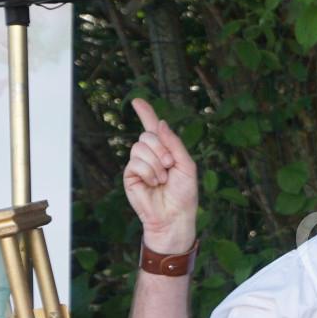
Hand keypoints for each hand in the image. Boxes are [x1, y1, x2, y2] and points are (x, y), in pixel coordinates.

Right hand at [123, 98, 198, 251]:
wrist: (174, 216)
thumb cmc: (184, 193)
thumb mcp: (186, 165)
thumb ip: (174, 143)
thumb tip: (160, 123)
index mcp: (165, 150)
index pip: (153, 128)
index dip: (146, 113)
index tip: (137, 101)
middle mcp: (150, 154)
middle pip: (147, 135)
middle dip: (161, 149)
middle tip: (170, 166)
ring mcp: (138, 164)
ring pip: (140, 147)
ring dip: (156, 163)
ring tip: (163, 179)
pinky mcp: (130, 175)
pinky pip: (135, 162)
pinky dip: (149, 172)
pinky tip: (154, 184)